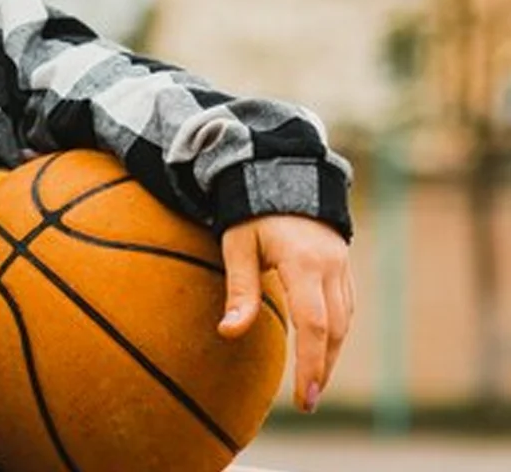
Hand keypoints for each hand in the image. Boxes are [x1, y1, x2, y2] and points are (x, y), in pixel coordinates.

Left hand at [217, 214, 353, 412]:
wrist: (280, 174)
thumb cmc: (249, 211)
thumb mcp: (237, 245)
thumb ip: (240, 291)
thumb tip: (229, 333)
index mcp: (302, 262)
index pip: (313, 323)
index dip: (311, 363)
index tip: (303, 397)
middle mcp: (330, 266)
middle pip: (335, 329)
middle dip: (323, 367)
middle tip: (307, 401)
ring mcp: (340, 265)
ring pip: (344, 321)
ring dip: (331, 353)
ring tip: (312, 383)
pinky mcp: (342, 265)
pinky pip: (345, 307)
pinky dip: (335, 332)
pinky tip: (322, 350)